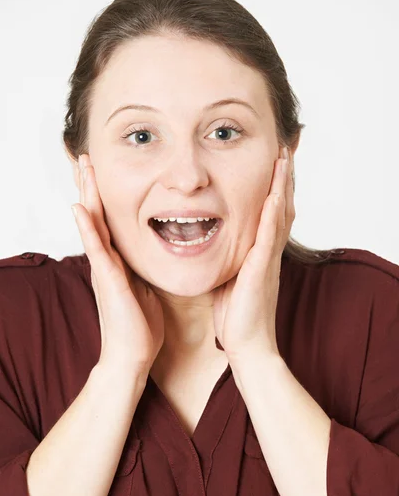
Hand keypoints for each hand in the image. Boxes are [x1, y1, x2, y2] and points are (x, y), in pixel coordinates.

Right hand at [71, 154, 164, 378]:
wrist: (132, 356)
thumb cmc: (140, 326)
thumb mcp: (146, 288)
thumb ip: (144, 269)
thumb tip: (156, 254)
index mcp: (117, 262)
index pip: (109, 221)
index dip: (104, 196)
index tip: (102, 171)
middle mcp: (106, 260)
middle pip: (96, 215)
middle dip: (91, 186)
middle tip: (86, 157)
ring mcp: (104, 268)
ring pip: (92, 224)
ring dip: (87, 194)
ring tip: (81, 167)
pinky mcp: (107, 279)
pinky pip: (96, 248)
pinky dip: (86, 227)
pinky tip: (78, 207)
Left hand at [213, 147, 294, 361]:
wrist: (247, 345)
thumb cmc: (236, 316)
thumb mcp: (229, 280)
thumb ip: (227, 260)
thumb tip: (212, 246)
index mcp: (259, 253)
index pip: (269, 213)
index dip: (272, 188)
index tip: (271, 164)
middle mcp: (267, 252)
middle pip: (280, 207)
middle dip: (282, 178)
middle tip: (283, 150)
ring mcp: (267, 259)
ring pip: (279, 214)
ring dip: (282, 186)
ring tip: (283, 159)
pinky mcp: (261, 269)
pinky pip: (269, 236)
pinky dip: (273, 213)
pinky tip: (274, 194)